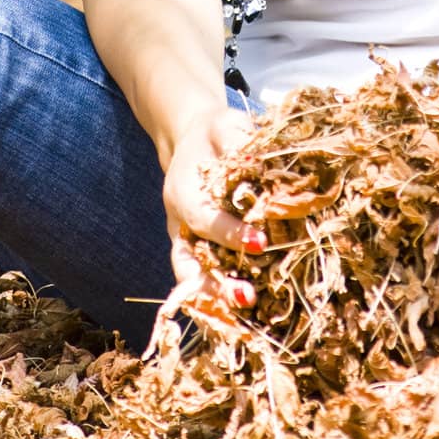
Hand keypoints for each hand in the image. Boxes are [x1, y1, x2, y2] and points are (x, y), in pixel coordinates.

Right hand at [161, 104, 266, 317]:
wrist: (193, 139)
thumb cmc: (214, 133)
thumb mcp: (225, 126)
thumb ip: (239, 141)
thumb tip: (261, 158)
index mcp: (181, 191)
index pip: (202, 218)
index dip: (229, 232)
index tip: (260, 241)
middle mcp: (177, 222)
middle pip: (188, 262)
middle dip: (215, 283)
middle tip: (247, 297)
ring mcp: (183, 240)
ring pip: (191, 279)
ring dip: (215, 298)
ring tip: (246, 312)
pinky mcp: (195, 249)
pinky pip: (202, 278)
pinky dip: (218, 297)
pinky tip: (248, 312)